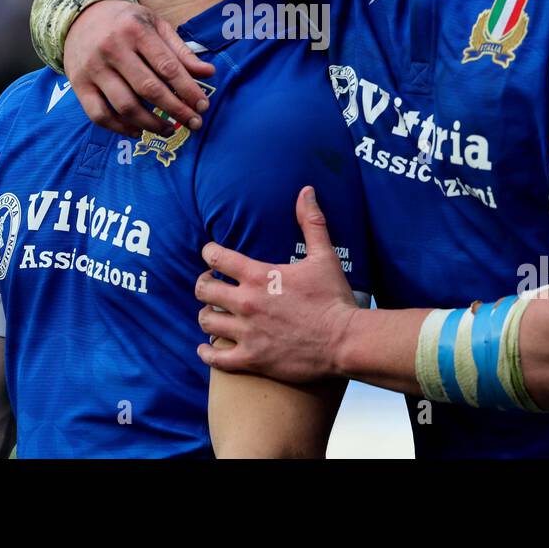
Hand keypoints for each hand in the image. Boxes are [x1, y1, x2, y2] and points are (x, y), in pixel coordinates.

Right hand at [66, 0, 214, 138]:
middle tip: (194, 123)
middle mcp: (112, 49)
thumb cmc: (126, 22)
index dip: (188, 90)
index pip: (167, 67)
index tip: (203, 107)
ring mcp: (93, 69)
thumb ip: (180, 51)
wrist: (80, 16)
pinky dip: (120, 128)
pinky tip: (138, 130)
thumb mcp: (155, 25)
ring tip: (168, 130)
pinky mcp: (78, 85)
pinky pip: (99, 115)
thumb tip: (209, 73)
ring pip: (125, 106)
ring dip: (151, 124)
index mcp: (136, 31)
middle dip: (176, 110)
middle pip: (148, 89)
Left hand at [195, 187, 359, 382]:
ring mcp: (247, 332)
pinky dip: (207, 352)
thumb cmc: (334, 298)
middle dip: (204, 285)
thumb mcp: (324, 256)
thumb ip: (311, 222)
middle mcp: (247, 302)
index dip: (209, 253)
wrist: (345, 341)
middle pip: (203, 290)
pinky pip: (215, 357)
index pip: (216, 257)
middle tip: (211, 286)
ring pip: (206, 321)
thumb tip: (306, 191)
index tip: (212, 255)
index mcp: (259, 275)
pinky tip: (208, 347)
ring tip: (214, 314)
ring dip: (207, 316)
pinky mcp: (252, 358)